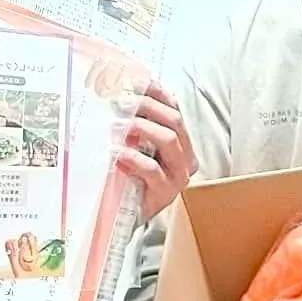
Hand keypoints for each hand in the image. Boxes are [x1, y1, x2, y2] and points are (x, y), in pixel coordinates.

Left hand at [110, 81, 197, 221]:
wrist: (126, 218)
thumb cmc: (130, 179)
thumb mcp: (135, 146)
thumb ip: (135, 124)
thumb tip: (124, 92)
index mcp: (181, 142)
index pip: (174, 108)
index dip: (157, 92)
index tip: (136, 82)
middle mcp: (185, 157)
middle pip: (174, 120)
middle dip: (148, 106)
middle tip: (122, 102)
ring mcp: (178, 175)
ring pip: (168, 140)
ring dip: (143, 127)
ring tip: (118, 125)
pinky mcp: (165, 193)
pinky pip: (152, 169)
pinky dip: (133, 158)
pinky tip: (116, 154)